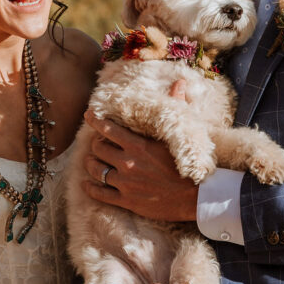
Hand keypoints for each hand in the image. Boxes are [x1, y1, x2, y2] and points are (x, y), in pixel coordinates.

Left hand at [82, 108, 198, 221]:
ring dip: (90, 164)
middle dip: (95, 144)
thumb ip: (176, 105)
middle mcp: (128, 163)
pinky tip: (86, 184)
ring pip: (96, 170)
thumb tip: (180, 82)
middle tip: (96, 143)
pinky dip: (90, 188)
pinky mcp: (127, 201)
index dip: (95, 121)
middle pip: (99, 148)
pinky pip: (100, 193)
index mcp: (138, 145)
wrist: (197, 197)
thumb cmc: (191, 163)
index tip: (88, 116)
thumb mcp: (183, 133)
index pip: (108, 129)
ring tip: (90, 161)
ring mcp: (126, 183)